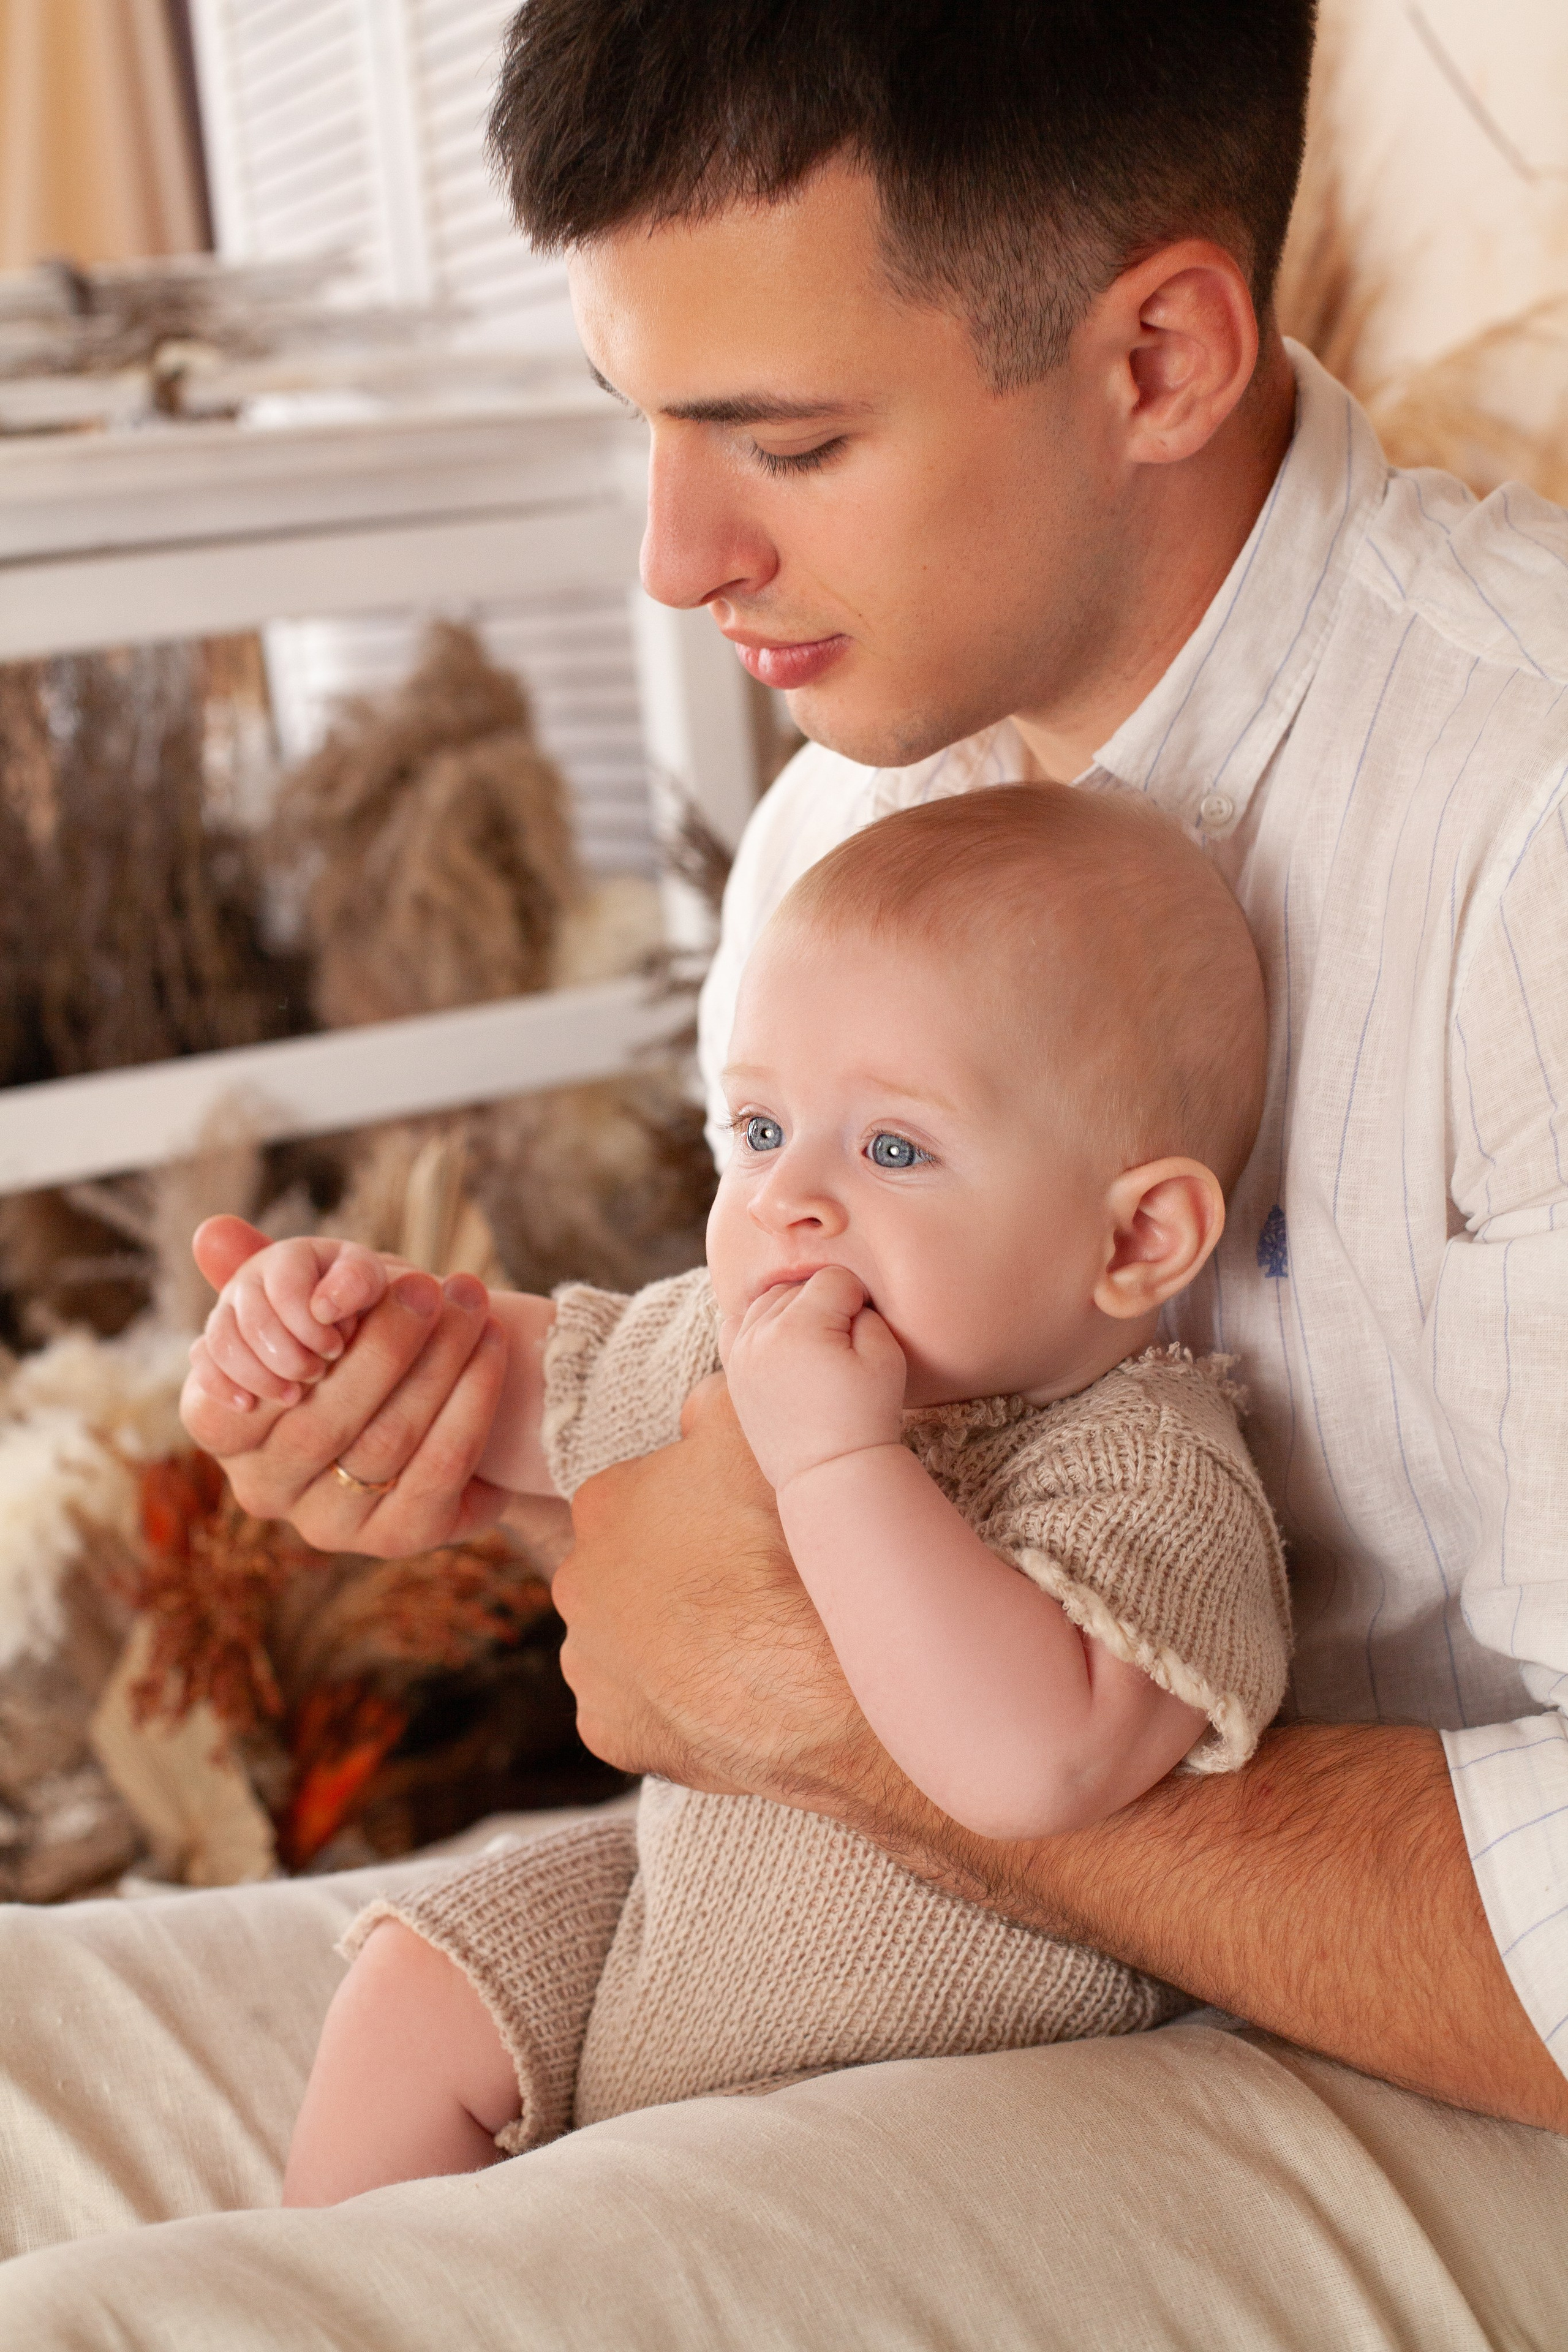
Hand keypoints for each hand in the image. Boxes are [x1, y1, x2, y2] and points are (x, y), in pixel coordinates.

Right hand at [180, 1217, 511, 1556]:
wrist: (438, 1409)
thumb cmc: (356, 1348)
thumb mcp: (310, 1306)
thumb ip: (259, 1275)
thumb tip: (212, 1231)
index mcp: (228, 1436)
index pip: (223, 1410)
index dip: (279, 1355)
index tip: (332, 1304)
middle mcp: (267, 1491)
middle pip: (321, 1420)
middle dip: (385, 1342)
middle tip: (431, 1284)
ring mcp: (330, 1525)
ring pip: (386, 1440)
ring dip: (439, 1362)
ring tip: (472, 1302)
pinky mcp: (399, 1539)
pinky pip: (440, 1467)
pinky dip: (472, 1400)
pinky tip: (493, 1347)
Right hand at [187, 1224, 400, 1410]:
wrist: (342, 1315)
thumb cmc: (358, 1299)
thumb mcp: (369, 1283)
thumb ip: (357, 1281)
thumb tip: (324, 1308)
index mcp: (287, 1257)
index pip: (286, 1290)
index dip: (310, 1326)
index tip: (336, 1348)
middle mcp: (249, 1279)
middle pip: (253, 1322)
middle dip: (288, 1355)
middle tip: (319, 1373)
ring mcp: (226, 1313)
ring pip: (222, 1344)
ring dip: (258, 1375)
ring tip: (293, 1395)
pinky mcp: (213, 1346)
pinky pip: (201, 1364)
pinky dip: (221, 1386)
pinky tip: (247, 1404)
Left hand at [553, 1375, 860, 1797]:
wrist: (807, 1682)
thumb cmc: (779, 1547)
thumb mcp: (756, 1428)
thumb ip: (716, 1400)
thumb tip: (699, 1405)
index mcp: (602, 1504)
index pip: (642, 1492)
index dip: (697, 1505)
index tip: (740, 1523)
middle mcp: (576, 1583)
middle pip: (627, 1568)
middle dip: (673, 1574)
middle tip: (745, 1582)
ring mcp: (588, 1666)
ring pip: (627, 1641)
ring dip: (670, 1641)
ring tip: (742, 1645)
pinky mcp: (610, 1734)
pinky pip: (642, 1712)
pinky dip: (678, 1705)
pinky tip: (728, 1697)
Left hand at [722, 1265, 906, 1489]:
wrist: (830, 1472)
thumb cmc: (865, 1417)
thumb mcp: (886, 1357)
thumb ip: (868, 1312)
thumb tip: (847, 1300)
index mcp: (799, 1327)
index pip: (834, 1278)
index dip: (859, 1300)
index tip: (863, 1334)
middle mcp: (761, 1334)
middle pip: (799, 1286)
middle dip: (826, 1304)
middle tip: (843, 1346)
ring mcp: (741, 1353)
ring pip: (769, 1300)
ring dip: (794, 1310)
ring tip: (816, 1345)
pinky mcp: (733, 1371)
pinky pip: (738, 1324)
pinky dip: (759, 1323)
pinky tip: (781, 1341)